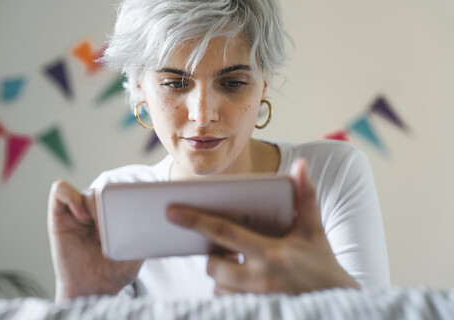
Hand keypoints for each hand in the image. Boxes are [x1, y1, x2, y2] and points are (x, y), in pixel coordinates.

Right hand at [47, 181, 142, 301]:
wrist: (94, 289)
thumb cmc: (115, 270)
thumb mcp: (138, 249)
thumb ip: (145, 231)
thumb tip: (152, 215)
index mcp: (115, 211)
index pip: (122, 189)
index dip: (128, 197)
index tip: (133, 218)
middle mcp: (96, 209)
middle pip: (106, 189)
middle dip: (113, 206)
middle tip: (116, 230)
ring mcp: (77, 211)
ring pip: (88, 192)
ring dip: (96, 207)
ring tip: (100, 233)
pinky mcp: (59, 216)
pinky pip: (60, 190)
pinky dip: (72, 198)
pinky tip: (82, 217)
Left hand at [167, 159, 359, 295]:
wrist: (336, 303)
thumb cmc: (321, 262)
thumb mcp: (313, 228)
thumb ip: (306, 196)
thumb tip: (300, 165)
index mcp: (271, 252)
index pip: (224, 233)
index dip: (196, 220)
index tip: (172, 211)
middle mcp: (260, 279)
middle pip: (214, 264)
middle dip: (211, 254)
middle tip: (222, 247)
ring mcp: (256, 298)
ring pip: (218, 285)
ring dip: (221, 271)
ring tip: (236, 261)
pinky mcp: (253, 309)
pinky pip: (226, 299)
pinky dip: (228, 288)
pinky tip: (241, 278)